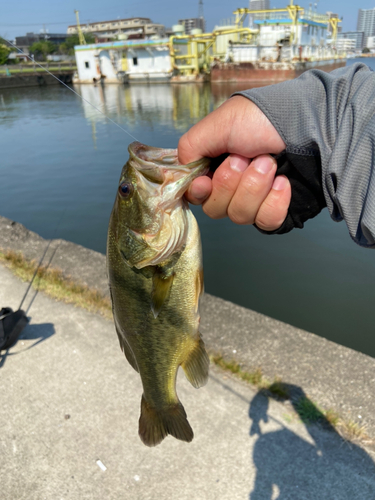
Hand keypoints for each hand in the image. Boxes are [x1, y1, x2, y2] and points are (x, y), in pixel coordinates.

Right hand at [178, 96, 291, 230]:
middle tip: (246, 157)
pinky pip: (266, 222)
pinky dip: (274, 202)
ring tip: (269, 162)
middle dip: (231, 183)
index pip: (196, 195)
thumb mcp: (218, 124)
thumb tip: (181, 174)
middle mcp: (231, 186)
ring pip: (240, 216)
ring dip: (254, 187)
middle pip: (215, 209)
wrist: (308, 124)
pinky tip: (282, 182)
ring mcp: (254, 200)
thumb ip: (190, 148)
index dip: (199, 193)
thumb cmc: (262, 119)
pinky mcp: (275, 210)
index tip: (206, 182)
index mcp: (214, 166)